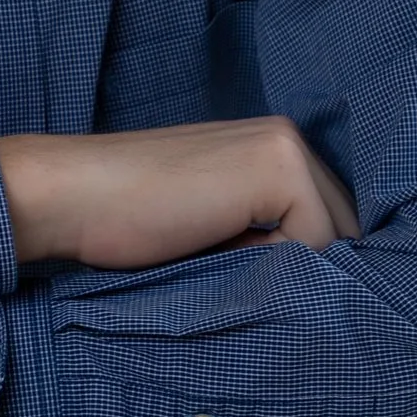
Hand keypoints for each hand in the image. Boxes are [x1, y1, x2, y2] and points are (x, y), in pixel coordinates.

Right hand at [0, 117, 360, 269]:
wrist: (72, 197)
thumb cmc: (128, 220)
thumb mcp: (213, 222)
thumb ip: (264, 229)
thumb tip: (324, 280)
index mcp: (273, 145)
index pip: (331, 218)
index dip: (306, 262)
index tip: (258, 279)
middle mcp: (288, 136)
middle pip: (344, 226)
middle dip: (308, 265)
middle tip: (238, 273)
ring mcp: (284, 147)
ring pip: (336, 238)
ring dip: (293, 266)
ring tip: (225, 260)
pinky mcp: (276, 168)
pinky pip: (315, 242)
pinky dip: (276, 264)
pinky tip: (220, 248)